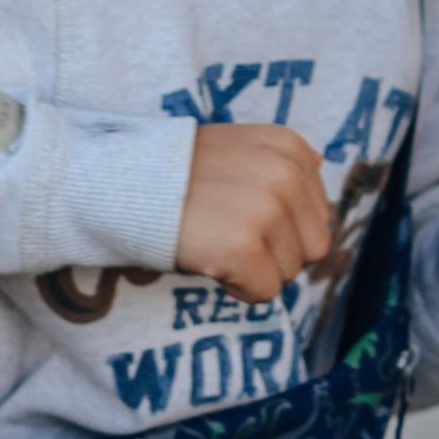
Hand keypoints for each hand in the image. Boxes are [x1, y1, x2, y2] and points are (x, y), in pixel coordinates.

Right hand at [174, 123, 333, 302]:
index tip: (236, 211)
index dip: (280, 228)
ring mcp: (267, 208)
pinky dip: (236, 286)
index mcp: (289, 147)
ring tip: (213, 238)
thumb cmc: (174, 174)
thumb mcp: (236, 147)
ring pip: (290, 273)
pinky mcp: (244, 245)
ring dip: (254, 269)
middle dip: (275, 253)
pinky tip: (207, 257)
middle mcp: (286, 173)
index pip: (318, 217)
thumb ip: (280, 162)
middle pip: (314, 248)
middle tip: (226, 232)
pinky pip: (265, 291)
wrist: (115, 183)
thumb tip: (322, 162)